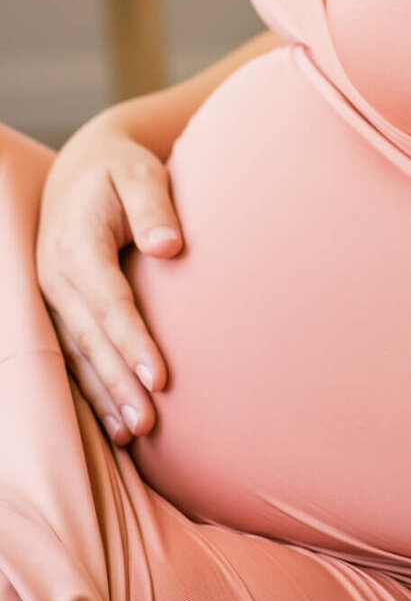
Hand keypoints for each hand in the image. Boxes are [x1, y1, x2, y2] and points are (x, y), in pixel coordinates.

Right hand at [35, 111, 183, 446]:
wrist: (80, 168)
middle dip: (118, 383)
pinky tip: (115, 422)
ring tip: (134, 433)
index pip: (108, 302)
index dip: (133, 341)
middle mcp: (56, 277)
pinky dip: (92, 391)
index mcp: (77, 246)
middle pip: (91, 339)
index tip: (161, 377)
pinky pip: (73, 356)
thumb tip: (168, 246)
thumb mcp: (139, 173)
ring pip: (78, 355)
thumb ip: (154, 206)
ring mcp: (52, 297)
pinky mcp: (57, 309)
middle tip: (149, 422)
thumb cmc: (120, 172)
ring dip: (105, 396)